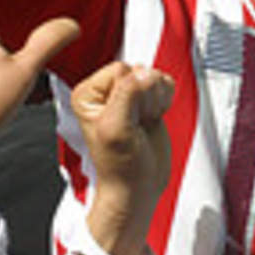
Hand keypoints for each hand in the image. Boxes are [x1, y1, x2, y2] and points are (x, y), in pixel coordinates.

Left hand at [71, 61, 174, 254]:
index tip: (128, 117)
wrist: (138, 186)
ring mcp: (129, 94)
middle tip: (137, 121)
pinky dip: (166, 100)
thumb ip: (128, 95)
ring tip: (144, 122)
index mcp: (88, 94)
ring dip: (156, 99)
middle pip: (140, 69)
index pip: (121, 69)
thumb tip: (145, 74)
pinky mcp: (148, 100)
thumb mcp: (117, 129)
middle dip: (146, 96)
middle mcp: (107, 91)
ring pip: (155, 75)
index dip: (131, 93)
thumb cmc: (120, 166)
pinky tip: (153, 118)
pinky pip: (166, 83)